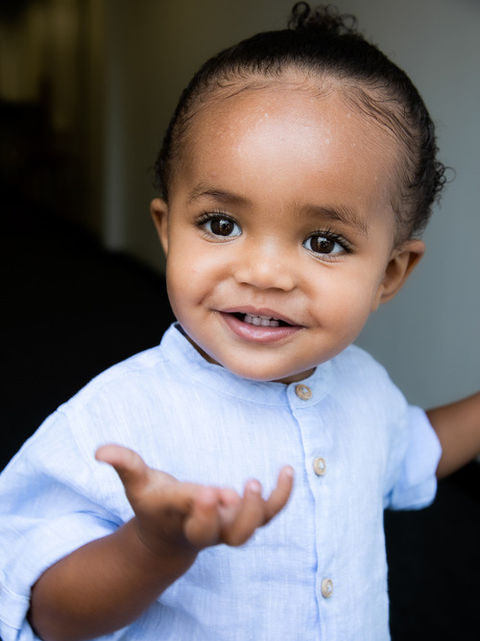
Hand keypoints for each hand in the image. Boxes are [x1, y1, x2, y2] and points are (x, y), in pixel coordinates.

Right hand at [95, 445, 293, 557]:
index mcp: (179, 520)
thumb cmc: (154, 505)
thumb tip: (100, 450)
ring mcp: (227, 528)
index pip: (191, 517)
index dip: (200, 508)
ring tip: (261, 479)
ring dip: (259, 510)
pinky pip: (269, 515)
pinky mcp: (243, 520)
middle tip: (237, 492)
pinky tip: (289, 470)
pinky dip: (281, 497)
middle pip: (224, 535)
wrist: (169, 539)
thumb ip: (125, 464)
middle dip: (232, 517)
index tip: (206, 492)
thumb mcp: (138, 484)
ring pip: (248, 531)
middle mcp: (206, 530)